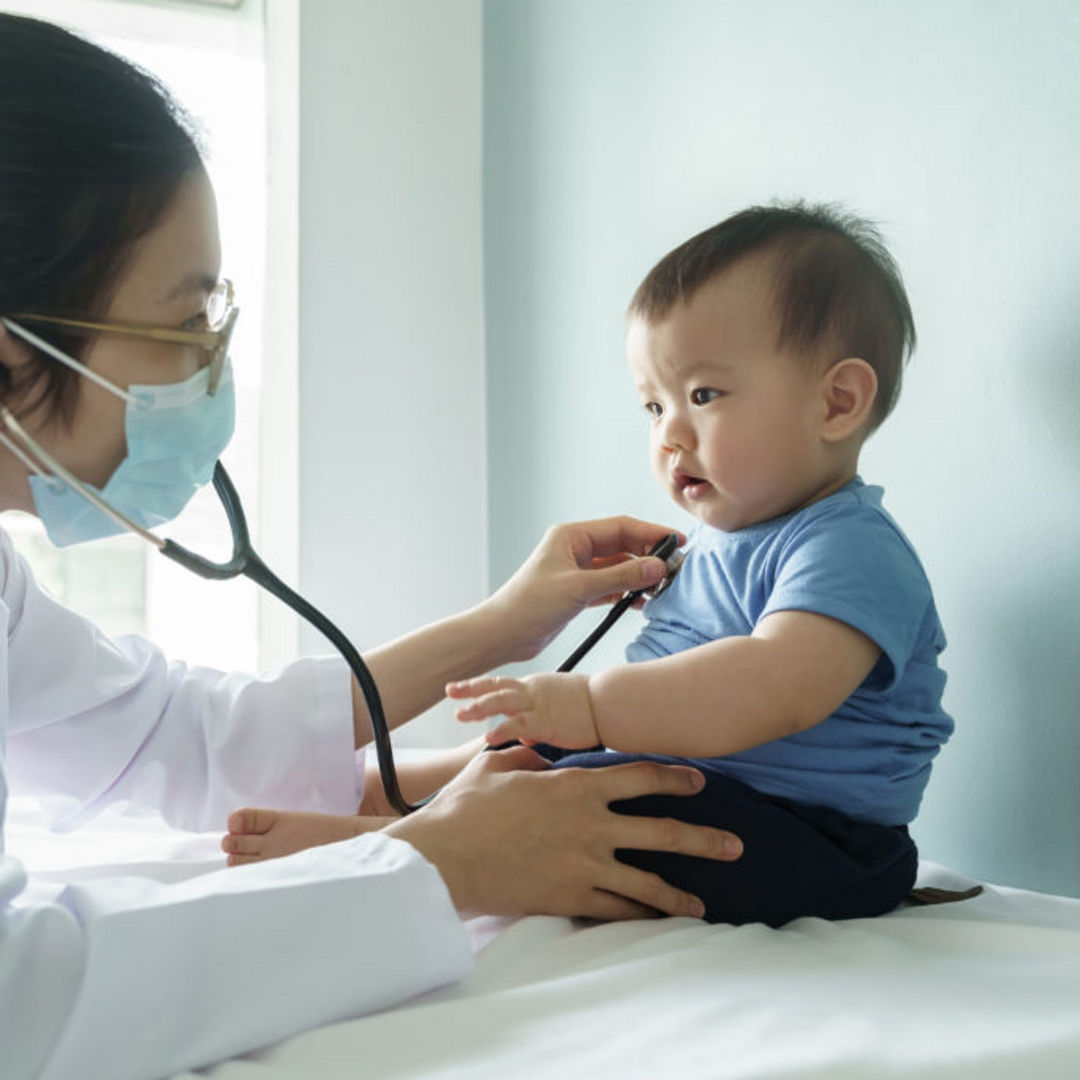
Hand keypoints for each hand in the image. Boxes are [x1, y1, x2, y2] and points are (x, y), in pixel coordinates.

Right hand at [384, 746, 742, 919]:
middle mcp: (591, 825)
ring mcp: (585, 864)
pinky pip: (616, 909)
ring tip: (705, 904)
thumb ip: (526, 758)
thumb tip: (539, 757)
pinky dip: (639, 915)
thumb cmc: (466, 808)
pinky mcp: (570, 897)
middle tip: (735, 845)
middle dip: (703, 839)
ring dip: (680, 892)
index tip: (699, 782)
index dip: (674, 779)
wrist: (446, 856)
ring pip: (647, 879)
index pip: (640, 778)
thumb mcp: (496, 767)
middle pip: (661, 832)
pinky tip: (657, 922)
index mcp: (576, 786)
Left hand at [448, 673, 599, 749]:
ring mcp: (538, 706)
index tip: (458, 688)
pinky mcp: (547, 722)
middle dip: (470, 690)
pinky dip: (502, 730)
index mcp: (534, 686)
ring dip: (480, 708)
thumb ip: (538, 719)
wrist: (611, 704)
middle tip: (449, 691)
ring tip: (461, 714)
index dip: (478, 685)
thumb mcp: (560, 707)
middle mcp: (532, 692)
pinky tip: (488, 738)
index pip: (500, 684)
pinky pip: (520, 725)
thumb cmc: (591, 707)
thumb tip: (524, 737)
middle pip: (494, 687)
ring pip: (502, 702)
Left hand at [481, 516, 683, 662]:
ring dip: (639, 575)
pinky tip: (642, 601)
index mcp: (570, 536)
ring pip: (617, 567)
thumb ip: (620, 576)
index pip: (620, 527)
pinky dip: (626, 592)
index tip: (676, 542)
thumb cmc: (528, 605)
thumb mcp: (578, 588)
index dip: (650, 533)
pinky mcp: (577, 593)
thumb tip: (656, 567)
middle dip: (648, 555)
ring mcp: (576, 571)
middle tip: (674, 567)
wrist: (502, 634)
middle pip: (622, 545)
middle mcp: (574, 550)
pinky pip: (610, 587)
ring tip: (662, 586)